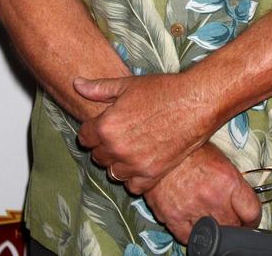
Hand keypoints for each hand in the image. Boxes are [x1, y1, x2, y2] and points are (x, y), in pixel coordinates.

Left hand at [74, 73, 207, 192]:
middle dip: (105, 145)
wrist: (194, 103)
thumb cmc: (162, 90)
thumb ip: (98, 88)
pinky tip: (142, 161)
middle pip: (98, 156)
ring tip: (131, 147)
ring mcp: (134, 165)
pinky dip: (134, 177)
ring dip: (118, 162)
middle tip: (121, 133)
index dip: (93, 130)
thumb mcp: (127, 84)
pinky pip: (133, 186)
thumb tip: (76, 84)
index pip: (84, 137)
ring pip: (113, 173)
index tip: (103, 125)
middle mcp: (116, 149)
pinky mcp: (152, 175)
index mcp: (106, 126)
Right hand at [143, 143, 261, 244]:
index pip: (252, 212)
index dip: (253, 218)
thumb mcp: (219, 158)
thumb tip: (245, 202)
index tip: (249, 219)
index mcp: (227, 179)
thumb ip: (234, 183)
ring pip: (213, 234)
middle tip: (226, 212)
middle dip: (233, 222)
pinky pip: (188, 238)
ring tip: (207, 213)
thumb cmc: (190, 149)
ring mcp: (191, 209)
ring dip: (213, 227)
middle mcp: (211, 196)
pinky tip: (192, 219)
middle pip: (234, 226)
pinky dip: (192, 232)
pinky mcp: (172, 217)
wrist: (159, 141)